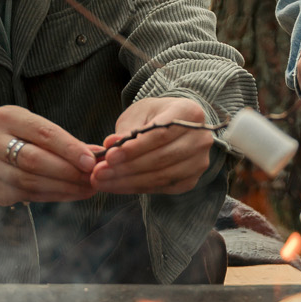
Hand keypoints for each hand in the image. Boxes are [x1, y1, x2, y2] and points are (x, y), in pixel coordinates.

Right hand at [0, 106, 97, 206]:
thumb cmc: (24, 137)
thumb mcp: (40, 129)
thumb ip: (67, 141)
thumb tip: (98, 154)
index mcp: (6, 117)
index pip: (43, 133)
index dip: (70, 148)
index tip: (91, 161)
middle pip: (35, 160)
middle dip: (68, 171)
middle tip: (92, 179)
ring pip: (30, 180)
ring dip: (63, 187)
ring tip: (86, 189)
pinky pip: (26, 195)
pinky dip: (52, 196)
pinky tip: (69, 194)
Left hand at [94, 97, 215, 194]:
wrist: (174, 126)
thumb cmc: (155, 116)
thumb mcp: (140, 113)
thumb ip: (127, 129)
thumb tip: (111, 145)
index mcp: (190, 113)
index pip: (161, 134)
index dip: (134, 148)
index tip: (109, 156)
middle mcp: (201, 139)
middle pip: (162, 158)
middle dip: (127, 167)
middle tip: (99, 172)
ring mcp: (199, 162)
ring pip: (161, 176)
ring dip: (128, 181)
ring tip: (102, 181)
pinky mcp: (191, 180)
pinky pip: (161, 187)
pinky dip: (136, 188)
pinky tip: (116, 185)